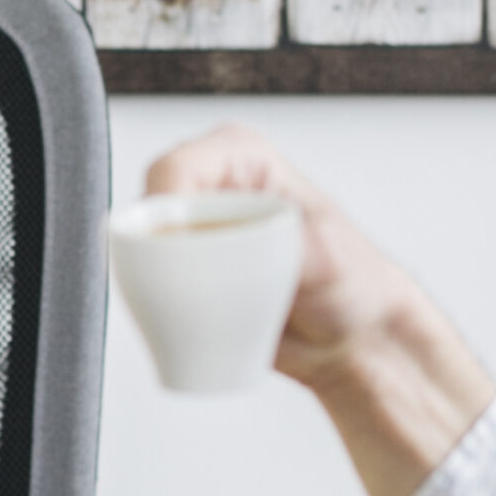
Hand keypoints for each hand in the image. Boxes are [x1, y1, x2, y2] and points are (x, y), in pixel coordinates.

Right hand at [141, 124, 494, 495]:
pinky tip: (192, 324)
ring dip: (157, 284)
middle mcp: (211, 189)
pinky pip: (146, 284)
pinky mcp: (183, 271)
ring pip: (141, 250)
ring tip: (210, 310)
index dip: (164, 207)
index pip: (176, 167)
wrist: (354, 336)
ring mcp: (194, 232)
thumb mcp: (325, 257)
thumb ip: (281, 246)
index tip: (177, 249)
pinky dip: (156, 306)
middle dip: (159, 254)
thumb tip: (237, 252)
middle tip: (200, 289)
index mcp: (242, 159)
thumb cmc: (353, 283)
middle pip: (150, 210)